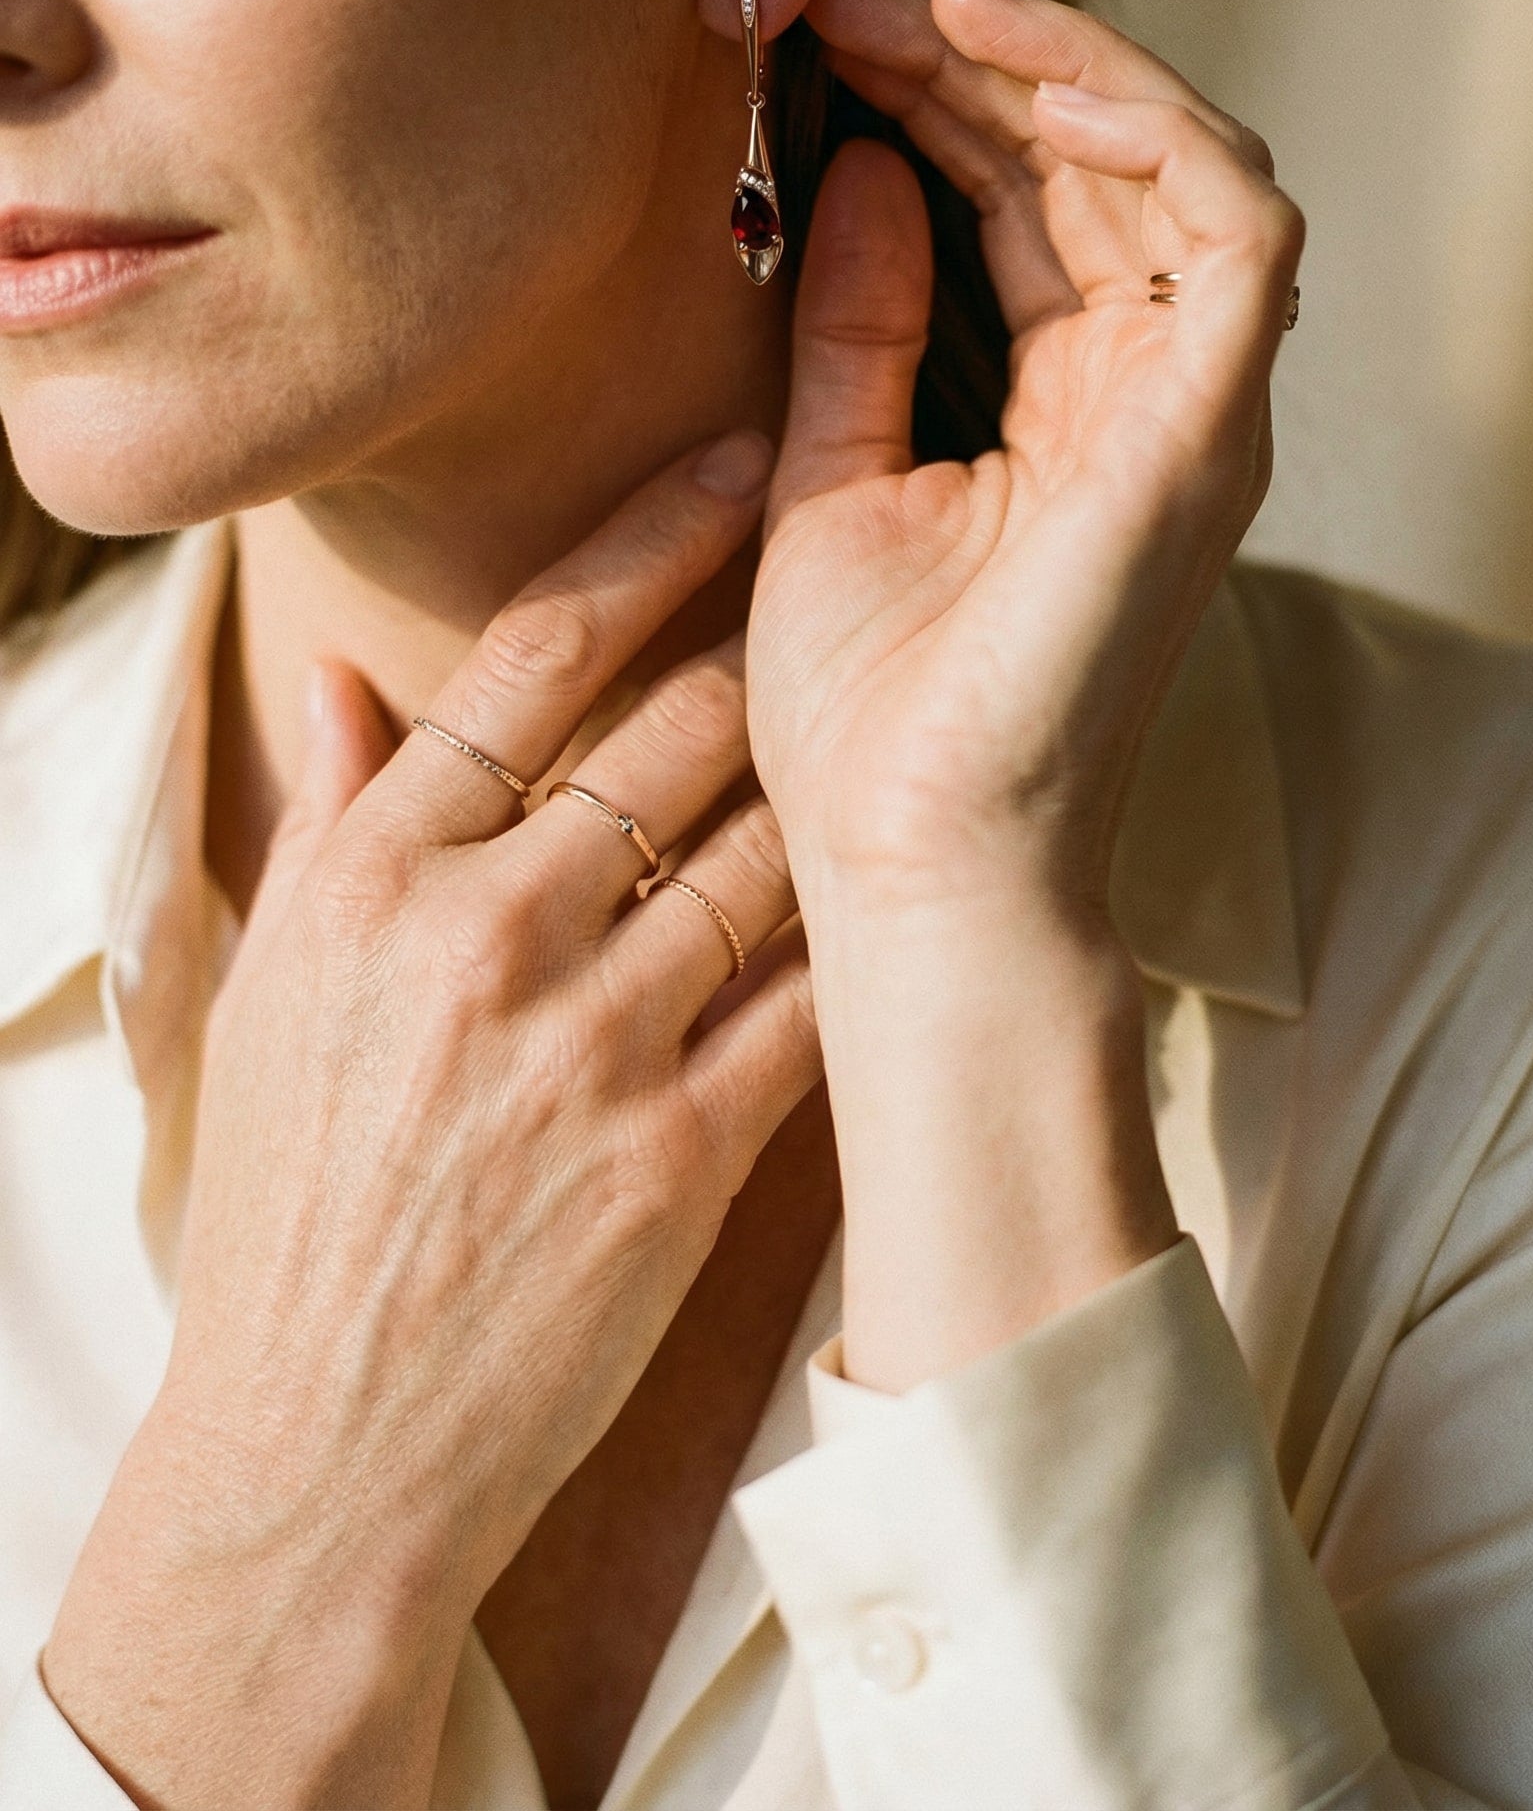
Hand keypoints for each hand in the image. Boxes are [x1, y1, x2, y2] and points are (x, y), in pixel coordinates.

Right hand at [43, 433, 816, 1810]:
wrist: (320, 1445)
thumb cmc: (292, 1206)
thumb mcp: (273, 995)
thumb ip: (332, 821)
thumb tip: (348, 675)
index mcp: (373, 877)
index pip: (535, 648)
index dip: (654, 533)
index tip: (738, 455)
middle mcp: (483, 937)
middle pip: (673, 726)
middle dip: (772, 639)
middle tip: (847, 572)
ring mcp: (589, 1046)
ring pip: (760, 849)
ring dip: (821, 789)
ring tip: (873, 738)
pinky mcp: (680, 1154)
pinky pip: (805, 1001)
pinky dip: (848, 941)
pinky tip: (890, 897)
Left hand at [746, 0, 1302, 1388]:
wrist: (906, 863)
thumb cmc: (864, 712)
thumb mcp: (826, 471)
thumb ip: (857, 322)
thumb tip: (862, 166)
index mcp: (1068, 408)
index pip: (1031, 203)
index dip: (938, 95)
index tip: (813, 24)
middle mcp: (1152, 397)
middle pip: (1106, 166)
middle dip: (984, 58)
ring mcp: (1194, 415)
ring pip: (1187, 170)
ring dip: (1064, 70)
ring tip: (929, 3)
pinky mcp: (1208, 437)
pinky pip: (1238, 235)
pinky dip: (1152, 136)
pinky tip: (1027, 80)